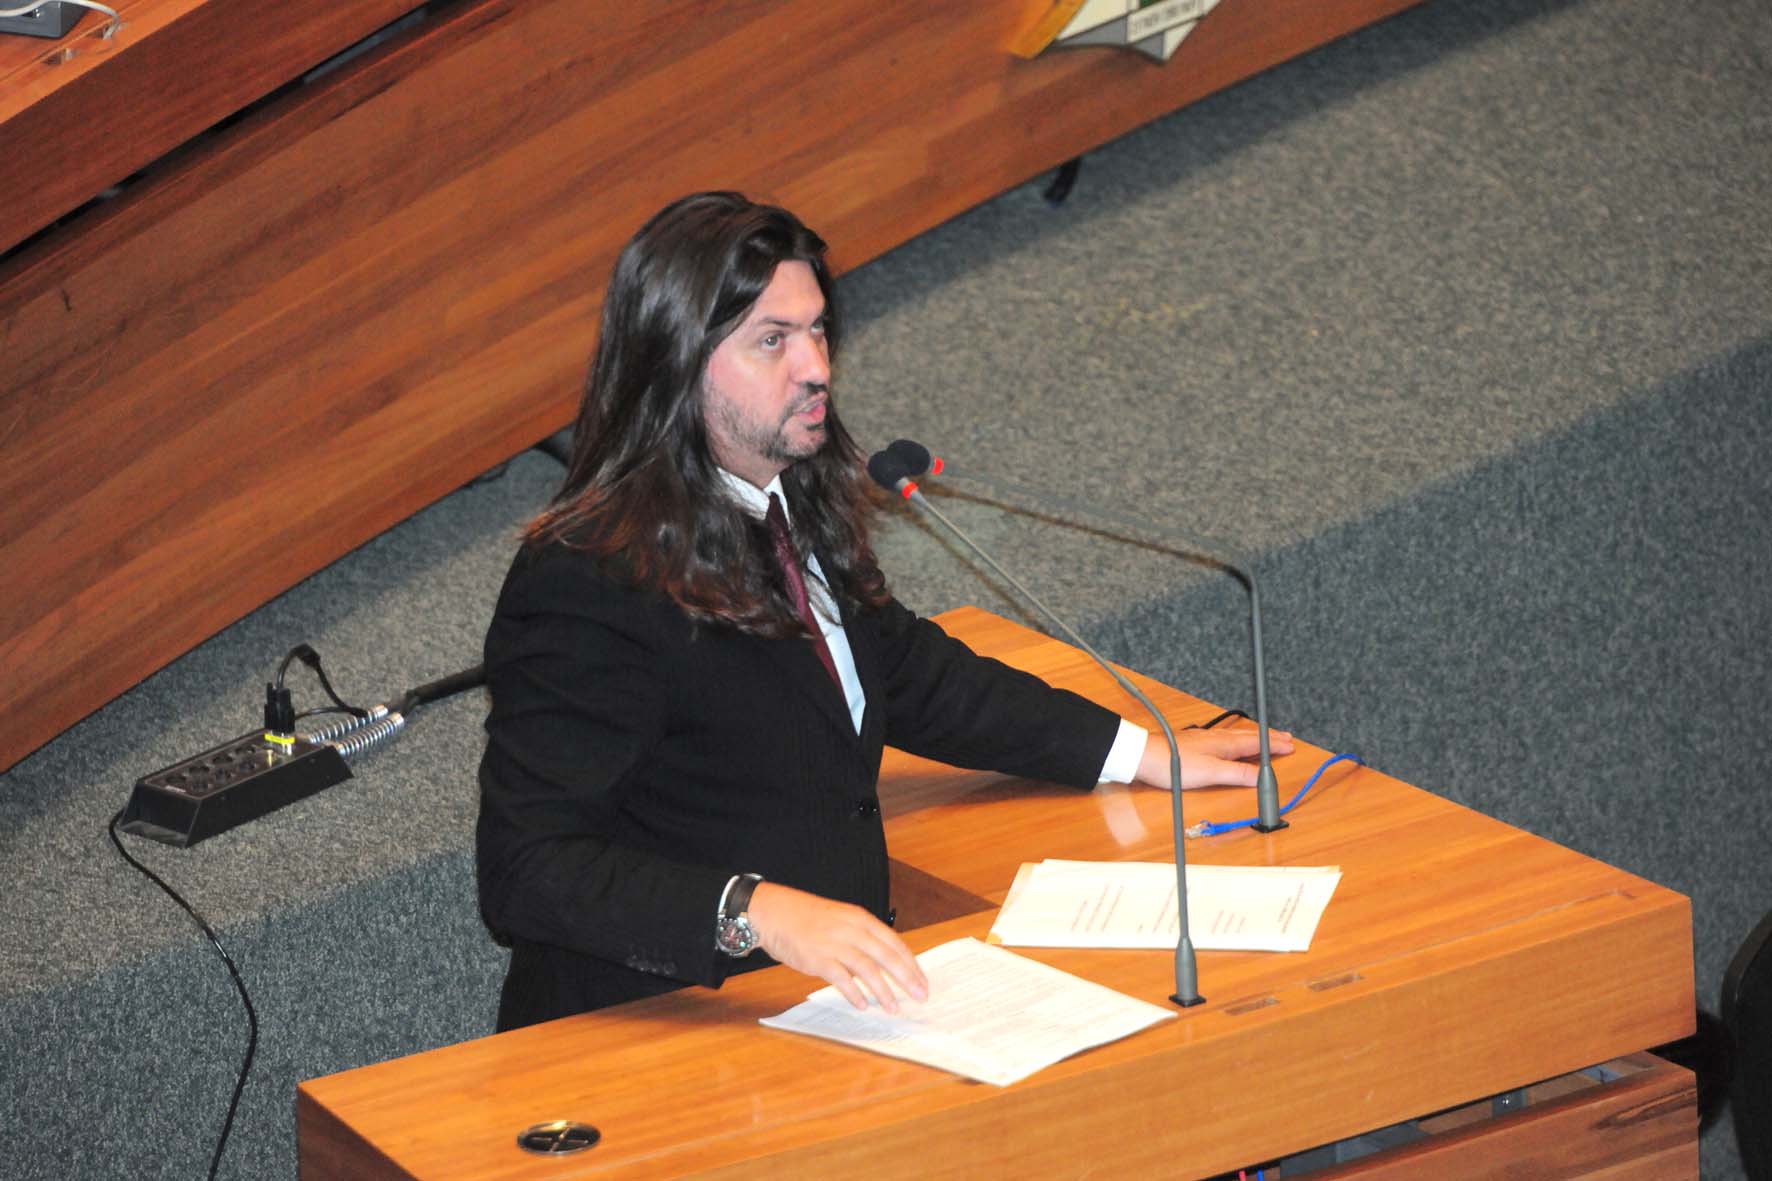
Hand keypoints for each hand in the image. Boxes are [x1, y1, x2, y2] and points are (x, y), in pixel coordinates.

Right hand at [745, 882, 929, 1012]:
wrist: (773, 912)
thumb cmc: (806, 918)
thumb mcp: (841, 919)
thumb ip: (861, 938)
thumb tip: (882, 963)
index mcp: (860, 919)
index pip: (894, 942)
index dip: (911, 964)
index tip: (922, 981)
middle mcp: (851, 930)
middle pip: (887, 956)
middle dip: (907, 979)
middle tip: (920, 997)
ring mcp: (834, 944)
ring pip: (868, 969)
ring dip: (883, 991)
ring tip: (893, 1008)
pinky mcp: (817, 958)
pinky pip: (841, 979)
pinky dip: (854, 993)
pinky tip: (862, 1005)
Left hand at [1133, 725, 1294, 790]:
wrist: (1145, 756)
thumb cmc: (1174, 764)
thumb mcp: (1211, 773)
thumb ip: (1237, 774)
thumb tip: (1261, 777)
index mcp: (1225, 744)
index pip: (1257, 742)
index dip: (1274, 744)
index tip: (1291, 745)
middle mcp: (1218, 739)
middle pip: (1250, 736)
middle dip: (1269, 737)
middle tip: (1286, 738)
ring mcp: (1206, 739)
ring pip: (1238, 736)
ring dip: (1255, 737)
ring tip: (1265, 738)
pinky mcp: (1195, 743)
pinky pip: (1226, 739)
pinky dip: (1238, 740)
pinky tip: (1231, 743)